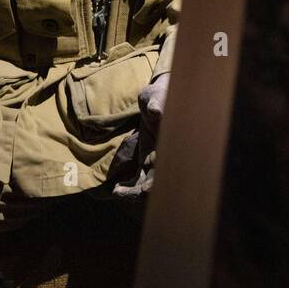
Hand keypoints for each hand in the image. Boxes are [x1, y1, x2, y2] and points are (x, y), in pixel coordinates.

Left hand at [109, 71, 170, 196]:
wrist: (157, 96)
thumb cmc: (162, 94)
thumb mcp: (159, 97)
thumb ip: (157, 104)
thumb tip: (156, 112)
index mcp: (171, 146)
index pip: (167, 169)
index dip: (158, 181)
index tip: (146, 188)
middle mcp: (166, 156)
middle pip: (156, 181)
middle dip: (141, 192)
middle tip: (121, 193)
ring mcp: (156, 159)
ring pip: (147, 182)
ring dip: (134, 191)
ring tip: (117, 192)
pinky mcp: (146, 157)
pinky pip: (140, 176)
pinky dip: (130, 185)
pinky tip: (118, 188)